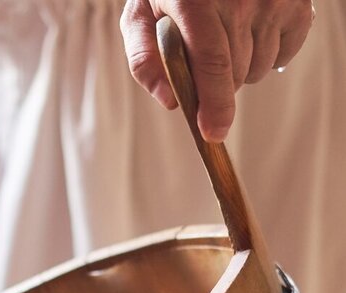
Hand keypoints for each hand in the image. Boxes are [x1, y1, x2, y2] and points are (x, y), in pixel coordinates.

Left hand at [120, 0, 314, 141]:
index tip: (213, 132)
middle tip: (201, 61)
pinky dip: (267, 55)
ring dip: (240, 69)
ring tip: (224, 40)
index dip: (214, 104)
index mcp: (196, 2)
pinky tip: (250, 34)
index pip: (212, 65)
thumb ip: (144, 59)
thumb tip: (169, 101)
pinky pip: (284, 55)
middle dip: (216, 85)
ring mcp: (272, 0)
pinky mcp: (297, 4)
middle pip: (234, 75)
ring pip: (258, 69)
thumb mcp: (141, 15)